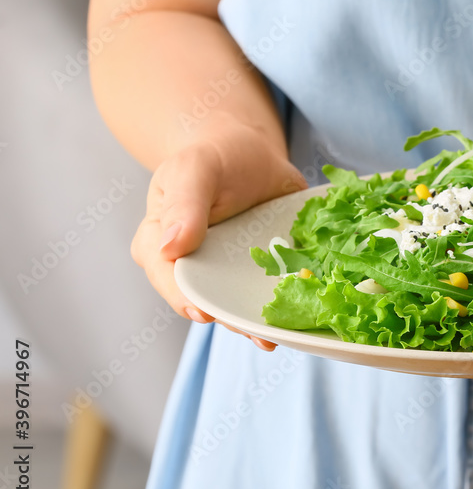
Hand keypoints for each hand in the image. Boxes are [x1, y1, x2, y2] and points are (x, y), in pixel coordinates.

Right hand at [131, 125, 306, 350]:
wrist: (249, 152)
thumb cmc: (215, 156)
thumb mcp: (196, 169)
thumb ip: (184, 205)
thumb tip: (169, 248)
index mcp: (160, 244)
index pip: (168, 278)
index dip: (185, 299)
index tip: (205, 314)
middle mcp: (189, 267)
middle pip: (204, 301)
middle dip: (229, 319)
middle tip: (255, 335)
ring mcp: (223, 274)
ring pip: (235, 305)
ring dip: (255, 323)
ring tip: (276, 336)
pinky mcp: (253, 273)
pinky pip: (262, 295)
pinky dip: (279, 306)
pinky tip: (295, 321)